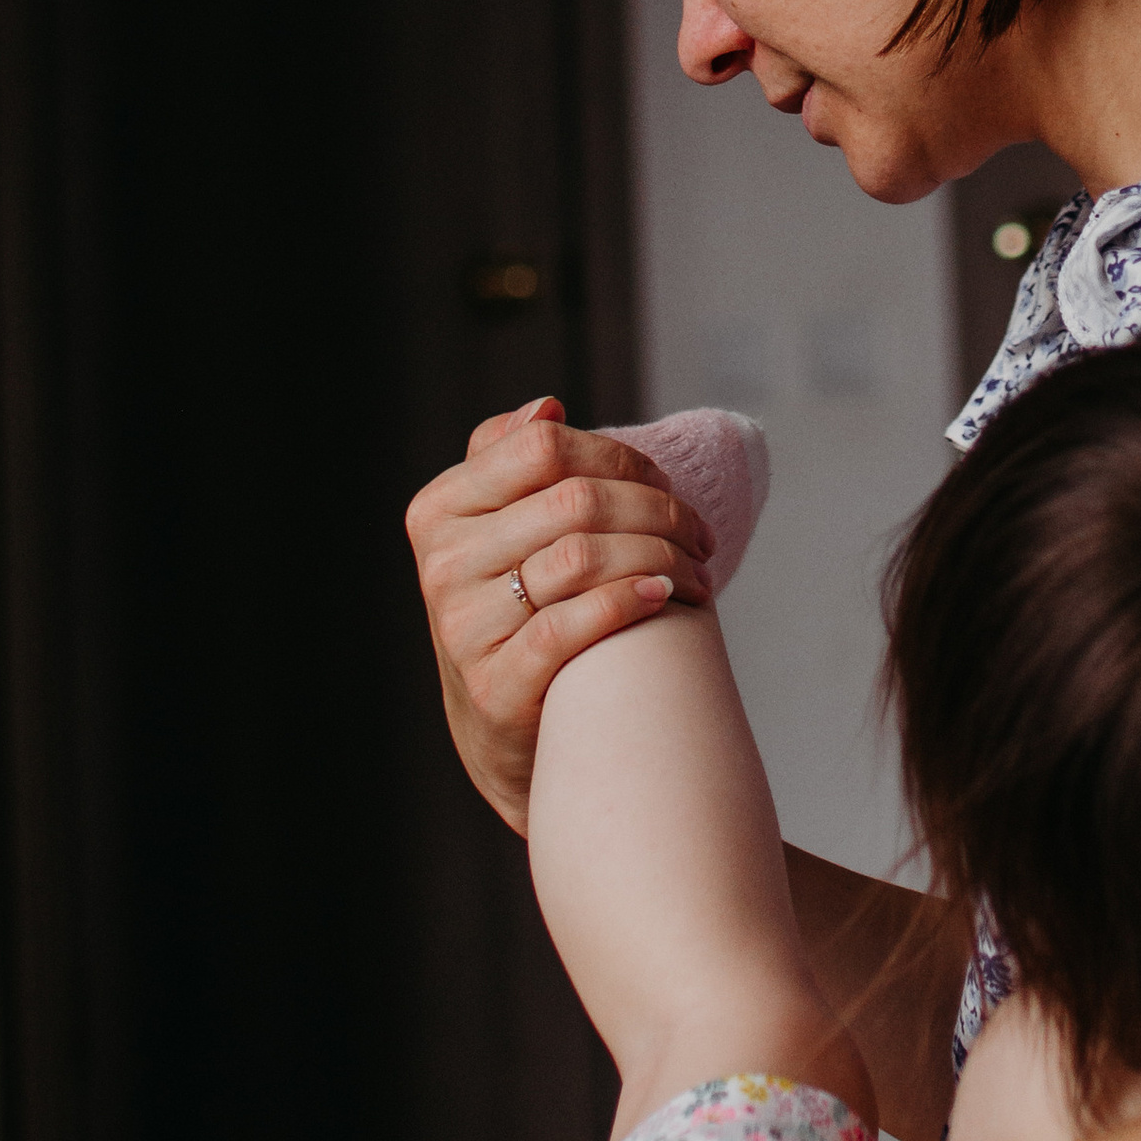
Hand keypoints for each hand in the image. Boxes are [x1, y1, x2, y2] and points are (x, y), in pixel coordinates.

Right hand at [407, 399, 718, 829]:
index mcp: (440, 510)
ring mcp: (463, 627)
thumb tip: (548, 406)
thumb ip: (511, 462)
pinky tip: (665, 597)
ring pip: (581, 556)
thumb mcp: (499, 533)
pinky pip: (571, 625)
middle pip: (574, 500)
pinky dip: (629, 602)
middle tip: (700, 535)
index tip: (665, 485)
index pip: (542, 448)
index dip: (619, 458)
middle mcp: (441, 564)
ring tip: (698, 572)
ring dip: (661, 556)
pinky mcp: (494, 686)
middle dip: (657, 511)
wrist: (504, 734)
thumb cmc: (518, 612)